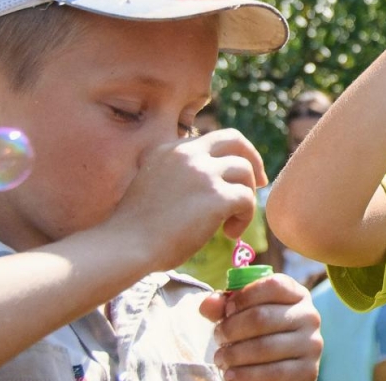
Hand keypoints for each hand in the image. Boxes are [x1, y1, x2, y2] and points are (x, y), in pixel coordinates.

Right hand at [110, 129, 265, 269]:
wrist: (125, 246)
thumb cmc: (135, 228)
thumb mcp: (151, 183)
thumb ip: (177, 173)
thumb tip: (213, 181)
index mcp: (169, 148)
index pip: (213, 139)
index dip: (231, 155)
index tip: (238, 174)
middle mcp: (187, 154)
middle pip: (236, 140)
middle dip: (253, 159)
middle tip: (260, 183)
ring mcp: (203, 172)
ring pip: (245, 172)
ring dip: (246, 198)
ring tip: (231, 223)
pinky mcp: (216, 195)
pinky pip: (247, 200)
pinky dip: (245, 217)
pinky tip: (229, 233)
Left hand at [200, 274, 322, 380]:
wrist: (281, 368)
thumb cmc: (260, 333)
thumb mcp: (244, 314)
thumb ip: (225, 305)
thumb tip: (207, 305)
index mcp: (297, 294)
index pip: (273, 285)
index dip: (244, 296)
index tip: (227, 310)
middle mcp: (309, 316)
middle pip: (262, 316)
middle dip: (231, 329)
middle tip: (218, 337)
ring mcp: (311, 344)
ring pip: (264, 347)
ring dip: (233, 355)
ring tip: (220, 359)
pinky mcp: (308, 371)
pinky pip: (271, 373)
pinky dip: (245, 375)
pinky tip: (231, 374)